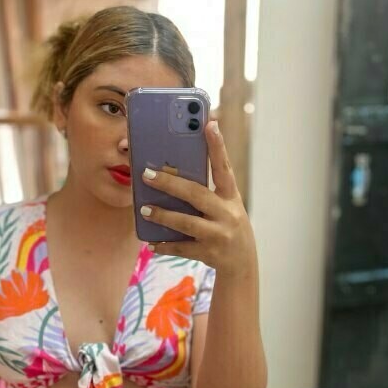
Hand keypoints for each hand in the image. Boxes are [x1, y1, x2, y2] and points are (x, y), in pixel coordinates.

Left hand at [139, 120, 256, 279]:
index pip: (224, 168)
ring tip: (144, 209)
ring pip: (186, 222)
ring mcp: (218, 235)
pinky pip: (182, 248)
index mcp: (231, 197)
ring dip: (163, 215)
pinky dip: (164, 246)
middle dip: (170, 184)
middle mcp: (227, 214)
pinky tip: (151, 243)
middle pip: (196, 194)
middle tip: (147, 174)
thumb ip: (208, 190)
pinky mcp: (209, 253)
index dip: (217, 146)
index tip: (209, 124)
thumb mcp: (226, 205)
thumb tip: (174, 171)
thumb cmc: (228, 226)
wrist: (243, 263)